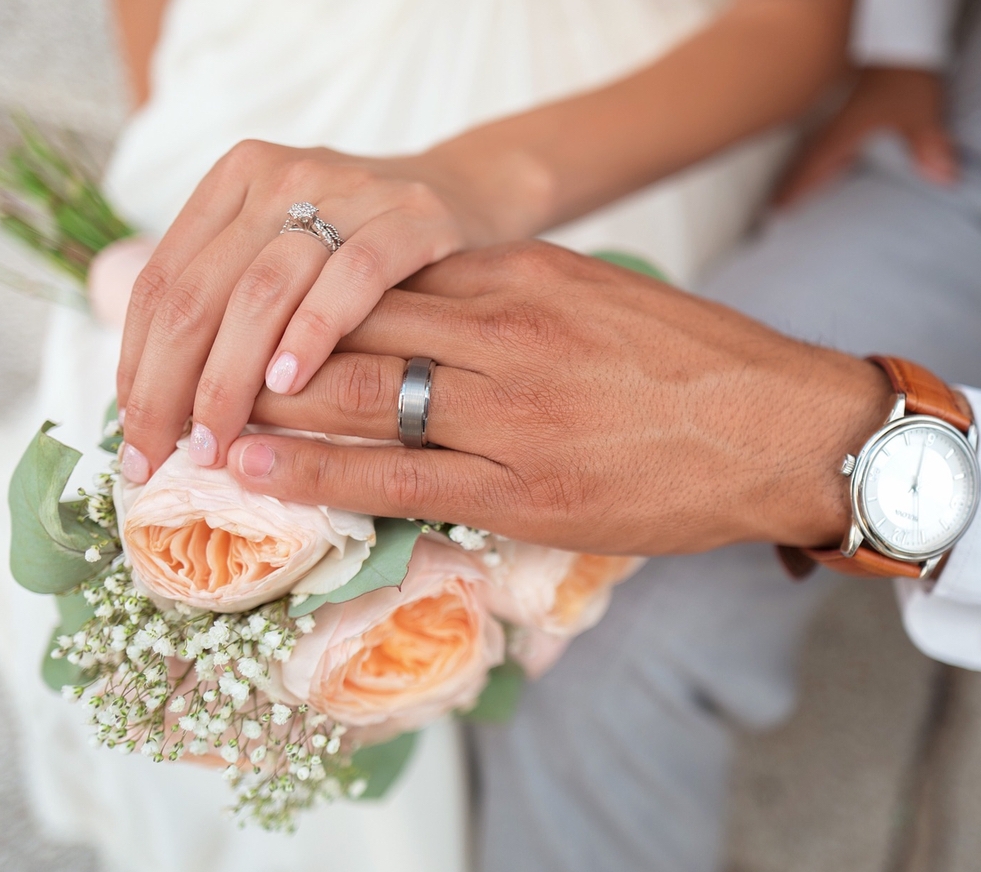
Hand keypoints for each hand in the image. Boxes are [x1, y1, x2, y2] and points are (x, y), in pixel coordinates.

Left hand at [115, 141, 522, 482]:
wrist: (470, 195)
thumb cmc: (365, 250)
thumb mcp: (288, 256)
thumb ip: (231, 303)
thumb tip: (160, 405)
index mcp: (235, 182)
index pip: (162, 284)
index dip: (136, 367)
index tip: (134, 438)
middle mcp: (281, 178)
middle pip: (200, 294)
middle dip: (170, 387)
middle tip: (165, 456)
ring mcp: (347, 191)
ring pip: (261, 291)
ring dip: (230, 377)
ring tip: (217, 440)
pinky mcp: (410, 216)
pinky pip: (351, 278)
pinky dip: (312, 333)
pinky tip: (289, 384)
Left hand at [225, 242, 893, 555]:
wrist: (782, 429)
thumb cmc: (700, 366)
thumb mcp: (603, 299)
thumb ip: (519, 299)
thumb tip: (444, 310)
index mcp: (525, 277)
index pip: (386, 275)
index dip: (308, 296)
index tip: (256, 310)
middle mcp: (506, 331)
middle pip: (353, 324)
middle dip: (267, 345)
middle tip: (197, 362)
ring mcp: (511, 410)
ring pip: (359, 394)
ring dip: (269, 404)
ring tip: (201, 417)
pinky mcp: (523, 486)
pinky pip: (396, 476)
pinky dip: (314, 471)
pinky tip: (255, 469)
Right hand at [774, 66, 956, 207]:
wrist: (904, 41)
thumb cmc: (904, 74)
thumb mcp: (919, 111)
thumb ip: (929, 145)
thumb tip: (944, 177)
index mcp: (846, 132)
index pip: (814, 165)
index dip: (795, 187)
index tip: (776, 207)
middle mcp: (840, 126)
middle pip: (809, 160)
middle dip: (793, 182)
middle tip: (776, 204)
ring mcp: (846, 118)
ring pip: (818, 150)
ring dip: (805, 170)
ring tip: (793, 189)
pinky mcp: (858, 110)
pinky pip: (834, 141)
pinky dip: (825, 157)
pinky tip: (832, 165)